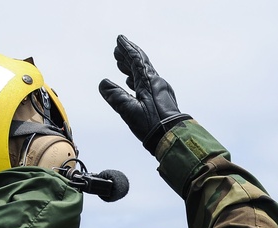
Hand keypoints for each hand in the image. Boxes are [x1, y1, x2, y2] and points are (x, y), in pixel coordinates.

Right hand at [99, 35, 190, 153]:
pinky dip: (137, 81)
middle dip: (128, 58)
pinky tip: (132, 86)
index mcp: (149, 82)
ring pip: (143, 75)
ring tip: (121, 66)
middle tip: (117, 52)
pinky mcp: (161, 102)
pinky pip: (146, 85)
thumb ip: (115, 96)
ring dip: (131, 69)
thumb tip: (104, 84)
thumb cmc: (153, 125)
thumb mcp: (129, 110)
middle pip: (140, 65)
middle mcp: (156, 84)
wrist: (173, 138)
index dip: (127, 49)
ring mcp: (160, 92)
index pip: (137, 59)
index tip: (120, 40)